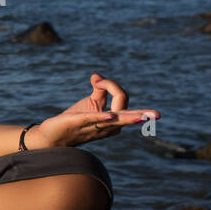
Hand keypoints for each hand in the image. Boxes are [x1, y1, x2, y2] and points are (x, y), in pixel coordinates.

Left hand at [29, 72, 159, 147]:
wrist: (54, 134)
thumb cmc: (75, 119)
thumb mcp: (91, 103)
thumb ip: (99, 89)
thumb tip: (97, 75)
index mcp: (113, 120)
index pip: (122, 96)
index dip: (111, 84)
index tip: (96, 80)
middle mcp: (108, 126)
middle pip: (127, 115)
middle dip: (142, 115)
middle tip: (157, 115)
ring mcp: (95, 126)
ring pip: (115, 121)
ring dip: (128, 118)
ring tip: (142, 118)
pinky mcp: (79, 123)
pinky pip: (94, 120)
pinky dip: (102, 117)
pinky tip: (110, 117)